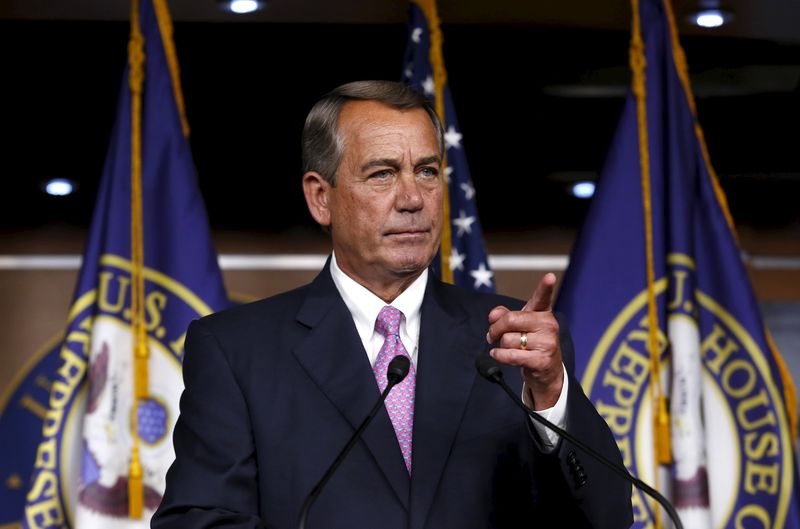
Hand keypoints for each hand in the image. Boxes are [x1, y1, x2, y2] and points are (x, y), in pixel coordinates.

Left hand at [486, 273, 563, 409]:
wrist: (546, 372)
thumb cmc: (530, 344)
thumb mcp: (519, 326)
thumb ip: (503, 315)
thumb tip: (493, 315)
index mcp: (542, 313)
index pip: (543, 298)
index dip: (546, 287)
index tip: (550, 277)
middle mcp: (548, 325)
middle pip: (510, 320)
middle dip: (495, 329)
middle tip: (492, 335)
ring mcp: (547, 343)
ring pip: (508, 339)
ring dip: (500, 345)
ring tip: (505, 348)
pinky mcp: (541, 360)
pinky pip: (511, 355)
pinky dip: (499, 355)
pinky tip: (497, 354)